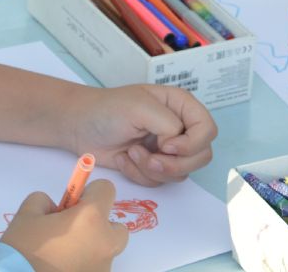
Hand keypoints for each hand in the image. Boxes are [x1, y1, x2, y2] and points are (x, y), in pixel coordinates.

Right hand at [0, 180, 126, 271]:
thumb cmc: (23, 249)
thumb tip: (57, 212)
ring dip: (91, 249)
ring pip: (105, 251)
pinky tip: (61, 270)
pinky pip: (95, 268)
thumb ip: (46, 202)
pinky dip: (84, 266)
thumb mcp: (27, 214)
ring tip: (62, 257)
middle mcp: (105, 243)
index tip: (72, 204)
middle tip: (71, 232)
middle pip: (115, 227)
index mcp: (91, 218)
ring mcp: (103, 268)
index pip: (106, 189)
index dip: (89, 192)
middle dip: (98, 225)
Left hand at [69, 84, 216, 184]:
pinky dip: (140, 175)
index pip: (208, 130)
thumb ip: (168, 123)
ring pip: (181, 173)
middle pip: (201, 156)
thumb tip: (175, 146)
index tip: (166, 145)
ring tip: (131, 153)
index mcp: (181, 105)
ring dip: (153, 169)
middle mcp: (179, 127)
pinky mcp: (153, 165)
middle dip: (173, 164)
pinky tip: (124, 158)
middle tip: (149, 158)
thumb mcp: (139, 107)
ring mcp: (167, 148)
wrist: (79, 126)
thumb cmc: (107, 110)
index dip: (192, 143)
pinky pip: (161, 182)